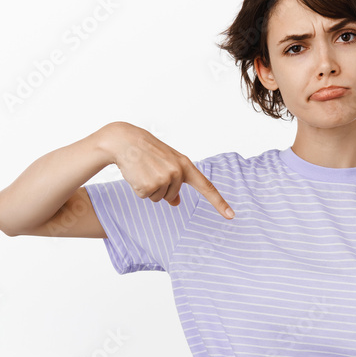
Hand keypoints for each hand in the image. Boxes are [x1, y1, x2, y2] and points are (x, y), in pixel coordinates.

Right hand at [100, 122, 234, 218]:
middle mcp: (177, 172)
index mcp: (185, 165)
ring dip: (149, 187)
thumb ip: (176, 180)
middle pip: (172, 195)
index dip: (219, 203)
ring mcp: (163, 179)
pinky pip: (145, 197)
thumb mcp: (166, 163)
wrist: (124, 140)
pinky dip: (139, 188)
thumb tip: (175, 203)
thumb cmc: (147, 150)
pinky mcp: (148, 186)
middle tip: (150, 169)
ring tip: (143, 169)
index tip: (231, 216)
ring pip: (158, 198)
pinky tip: (136, 174)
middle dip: (160, 187)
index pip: (206, 187)